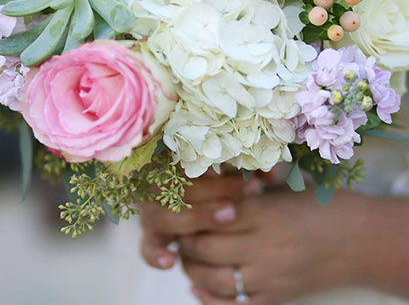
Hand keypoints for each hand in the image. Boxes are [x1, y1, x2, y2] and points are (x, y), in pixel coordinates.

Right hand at [140, 171, 261, 269]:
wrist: (191, 198)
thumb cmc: (217, 181)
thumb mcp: (230, 170)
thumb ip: (246, 170)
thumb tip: (270, 174)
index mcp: (172, 161)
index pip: (184, 157)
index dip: (207, 162)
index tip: (230, 166)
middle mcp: (158, 185)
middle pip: (179, 184)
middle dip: (216, 188)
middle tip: (249, 188)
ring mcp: (153, 212)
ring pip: (164, 215)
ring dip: (198, 216)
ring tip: (230, 214)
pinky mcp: (152, 237)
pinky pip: (148, 247)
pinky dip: (156, 254)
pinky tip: (171, 260)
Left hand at [179, 188, 408, 303]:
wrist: (357, 240)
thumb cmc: (318, 206)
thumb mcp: (280, 191)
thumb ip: (244, 196)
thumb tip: (207, 201)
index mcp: (264, 212)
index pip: (211, 216)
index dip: (190, 215)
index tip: (182, 211)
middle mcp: (263, 246)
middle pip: (205, 249)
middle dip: (185, 243)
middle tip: (179, 235)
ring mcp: (270, 277)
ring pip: (214, 281)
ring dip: (192, 271)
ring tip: (187, 259)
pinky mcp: (277, 298)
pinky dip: (211, 299)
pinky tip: (200, 288)